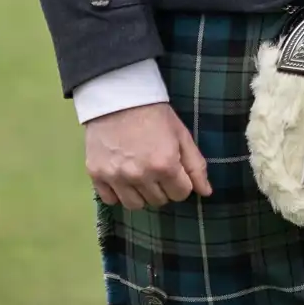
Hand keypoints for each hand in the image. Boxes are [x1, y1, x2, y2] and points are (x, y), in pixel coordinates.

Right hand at [85, 103, 212, 209]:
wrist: (119, 99)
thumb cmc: (155, 115)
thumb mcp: (182, 135)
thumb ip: (196, 166)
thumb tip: (206, 192)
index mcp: (165, 165)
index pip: (181, 194)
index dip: (182, 183)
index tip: (176, 171)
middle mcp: (140, 176)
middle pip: (159, 201)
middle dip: (163, 188)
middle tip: (158, 169)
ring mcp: (116, 177)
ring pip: (135, 205)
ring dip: (142, 194)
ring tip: (141, 176)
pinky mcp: (97, 175)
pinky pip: (111, 201)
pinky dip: (118, 193)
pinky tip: (122, 178)